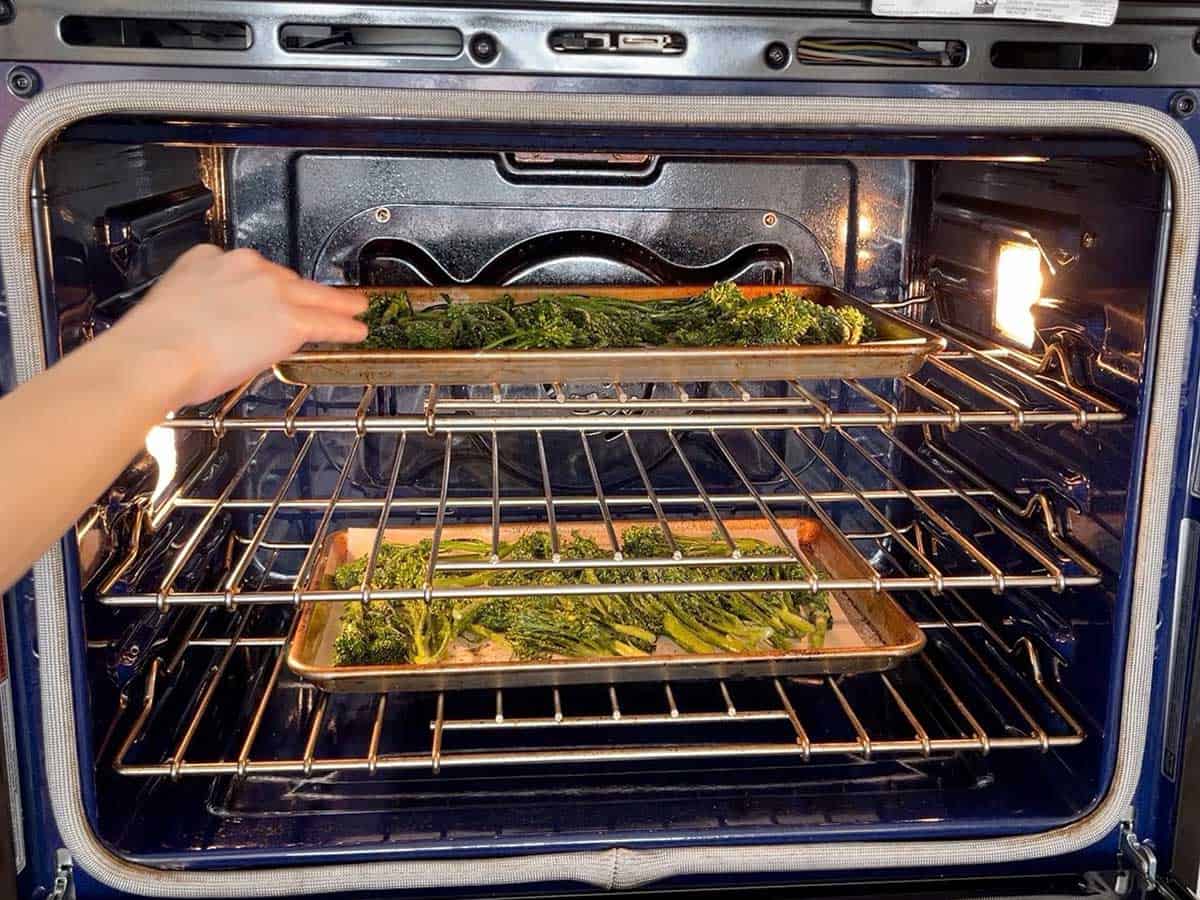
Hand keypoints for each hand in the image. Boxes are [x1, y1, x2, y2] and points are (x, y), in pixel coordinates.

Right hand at [112, 245, 366, 406]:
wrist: (158, 355)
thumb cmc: (153, 342)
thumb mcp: (173, 303)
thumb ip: (199, 304)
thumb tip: (211, 325)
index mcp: (209, 258)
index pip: (246, 270)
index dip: (261, 287)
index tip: (266, 296)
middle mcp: (244, 266)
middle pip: (282, 280)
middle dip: (294, 296)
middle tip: (307, 308)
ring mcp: (271, 290)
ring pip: (311, 295)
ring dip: (333, 304)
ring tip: (352, 310)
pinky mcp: (290, 318)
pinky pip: (326, 321)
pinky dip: (345, 326)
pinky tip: (356, 330)